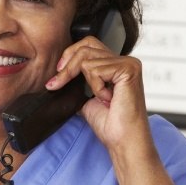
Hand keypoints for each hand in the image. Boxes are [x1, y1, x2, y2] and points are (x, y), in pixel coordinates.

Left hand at [45, 36, 150, 151]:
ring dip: (87, 83)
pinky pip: (96, 70)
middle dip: (67, 66)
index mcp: (116, 65)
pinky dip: (96, 86)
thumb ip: (79, 84)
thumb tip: (59, 76)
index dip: (69, 56)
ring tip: (101, 98)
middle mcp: (125, 61)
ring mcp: (128, 63)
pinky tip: (108, 98)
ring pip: (87, 59)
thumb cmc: (111, 125)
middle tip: (57, 82)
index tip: (57, 76)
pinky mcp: (128, 69)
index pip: (88, 44)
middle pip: (86, 45)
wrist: (122, 140)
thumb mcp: (87, 100)